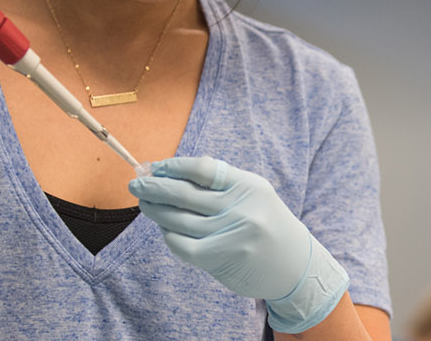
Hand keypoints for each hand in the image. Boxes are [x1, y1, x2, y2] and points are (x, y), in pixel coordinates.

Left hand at [129, 157, 349, 333]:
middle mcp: (241, 208)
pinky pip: (182, 245)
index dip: (173, 166)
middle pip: (184, 193)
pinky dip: (169, 236)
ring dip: (156, 210)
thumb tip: (169, 172)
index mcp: (248, 185)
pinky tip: (165, 230)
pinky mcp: (220, 259)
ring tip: (145, 204)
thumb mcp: (252, 194)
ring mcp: (230, 235)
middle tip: (136, 183)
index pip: (202, 169)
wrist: (294, 265)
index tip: (155, 167)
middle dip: (154, 187)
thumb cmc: (265, 223)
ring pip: (178, 220)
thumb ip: (218, 183)